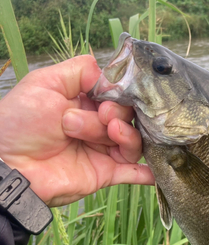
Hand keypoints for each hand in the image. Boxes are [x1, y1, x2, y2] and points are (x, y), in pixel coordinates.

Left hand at [0, 55, 153, 206]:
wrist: (9, 165)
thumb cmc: (21, 123)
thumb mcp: (44, 83)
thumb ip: (80, 70)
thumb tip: (111, 74)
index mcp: (84, 102)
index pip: (117, 94)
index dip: (118, 94)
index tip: (107, 98)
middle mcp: (96, 125)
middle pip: (127, 117)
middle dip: (117, 114)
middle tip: (101, 116)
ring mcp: (102, 150)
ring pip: (133, 141)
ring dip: (127, 135)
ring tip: (109, 132)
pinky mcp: (104, 173)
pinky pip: (133, 173)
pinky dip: (147, 173)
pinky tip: (158, 170)